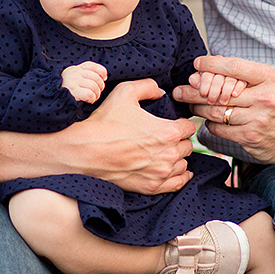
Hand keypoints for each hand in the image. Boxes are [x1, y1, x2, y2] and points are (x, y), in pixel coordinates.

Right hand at [61, 61, 107, 102]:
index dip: (102, 72)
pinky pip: (89, 94)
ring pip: (94, 86)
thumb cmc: (67, 88)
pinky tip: (89, 100)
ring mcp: (73, 81)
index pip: (93, 66)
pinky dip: (92, 98)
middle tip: (98, 92)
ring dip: (97, 94)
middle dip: (101, 86)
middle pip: (96, 77)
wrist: (52, 96)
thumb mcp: (74, 77)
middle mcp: (75, 73)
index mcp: (76, 68)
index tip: (104, 78)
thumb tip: (104, 77)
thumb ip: (86, 74)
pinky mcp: (73, 91)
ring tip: (93, 97)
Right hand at [74, 79, 198, 194]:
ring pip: (183, 164)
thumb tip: (160, 92)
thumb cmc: (105, 123)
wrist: (85, 151)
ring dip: (177, 158)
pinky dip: (179, 177)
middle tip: (165, 137)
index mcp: (168, 131)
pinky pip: (177, 183)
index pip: (188, 127)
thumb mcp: (125, 92)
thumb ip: (148, 86)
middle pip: (187, 146)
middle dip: (178, 140)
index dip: (181, 123)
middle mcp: (169, 154)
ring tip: (164, 152)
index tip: (173, 123)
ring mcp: (161, 173)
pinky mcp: (151, 187)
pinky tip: (176, 171)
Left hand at [174, 55, 274, 165]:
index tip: (197, 64)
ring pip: (216, 112)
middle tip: (180, 89)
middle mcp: (264, 98)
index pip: (234, 67)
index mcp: (269, 78)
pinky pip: (220, 129)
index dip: (211, 64)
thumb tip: (209, 67)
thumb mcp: (270, 80)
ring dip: (198, 108)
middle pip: (219, 92)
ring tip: (189, 104)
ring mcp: (257, 119)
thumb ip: (245, 73)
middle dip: (194, 90)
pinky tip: (208, 121)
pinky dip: (210, 124)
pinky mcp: (250, 138)